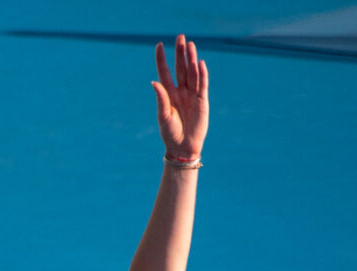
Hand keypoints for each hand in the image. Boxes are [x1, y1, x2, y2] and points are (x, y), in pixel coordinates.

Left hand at [152, 34, 207, 160]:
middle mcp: (180, 91)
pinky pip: (202, 85)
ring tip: (190, 45)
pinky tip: (199, 63)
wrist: (183, 147)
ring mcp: (192, 95)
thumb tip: (154, 81)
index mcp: (168, 93)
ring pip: (192, 73)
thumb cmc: (170, 133)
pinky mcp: (202, 101)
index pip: (164, 72)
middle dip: (180, 53)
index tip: (159, 45)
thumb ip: (161, 98)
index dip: (162, 59)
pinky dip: (202, 74)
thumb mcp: (163, 116)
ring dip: (191, 59)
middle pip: (180, 68)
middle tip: (180, 36)